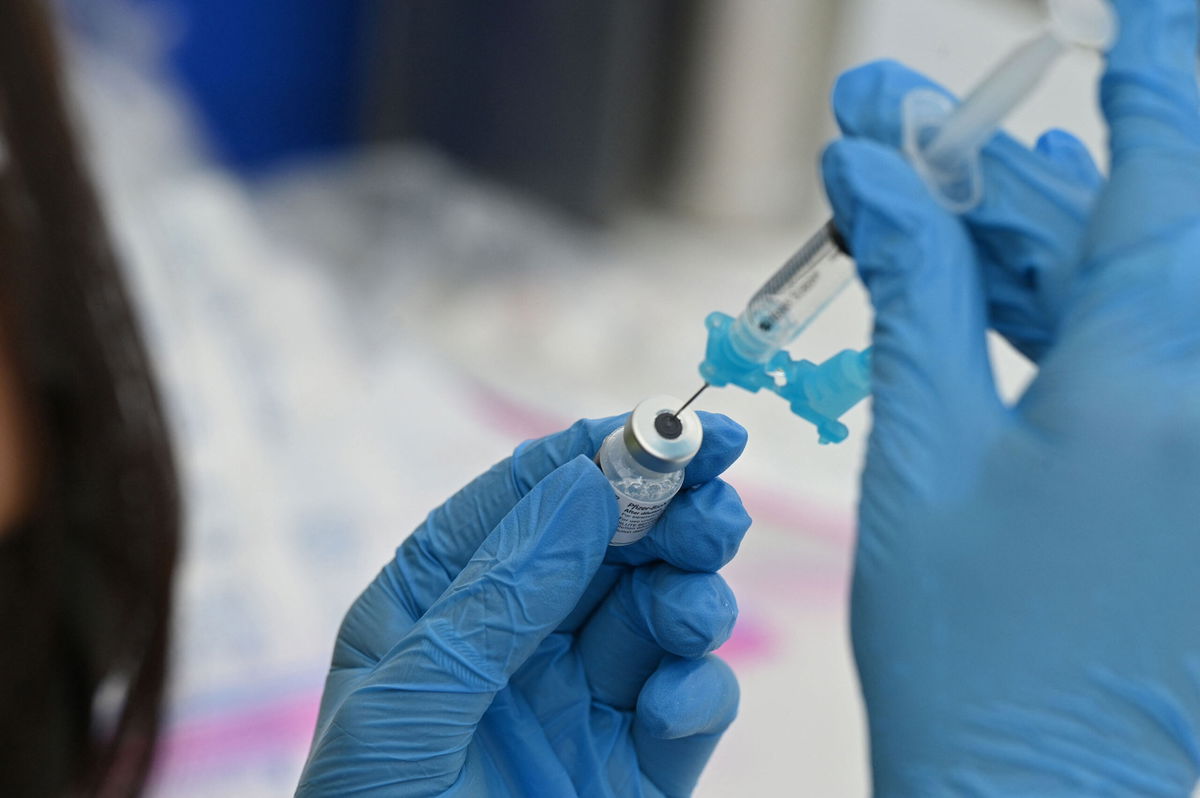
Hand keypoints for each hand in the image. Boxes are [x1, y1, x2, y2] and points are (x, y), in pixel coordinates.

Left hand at [297, 413, 750, 796]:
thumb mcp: (410, 706)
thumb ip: (499, 597)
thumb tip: (586, 488)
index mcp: (437, 602)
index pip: (526, 496)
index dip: (603, 450)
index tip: (678, 426)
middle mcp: (512, 639)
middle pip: (610, 544)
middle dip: (668, 515)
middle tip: (716, 503)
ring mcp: (576, 702)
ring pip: (658, 613)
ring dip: (691, 596)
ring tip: (689, 613)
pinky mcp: (630, 769)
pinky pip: (684, 707)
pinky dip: (695, 694)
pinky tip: (672, 708)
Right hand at [824, 1, 1199, 793]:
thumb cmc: (973, 652)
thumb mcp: (922, 457)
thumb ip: (913, 295)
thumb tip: (877, 174)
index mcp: (1156, 375)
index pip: (1160, 170)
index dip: (1143, 70)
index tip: (1136, 2)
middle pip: (1120, 226)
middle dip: (1001, 164)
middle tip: (896, 116)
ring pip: (1119, 290)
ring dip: (1017, 231)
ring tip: (920, 178)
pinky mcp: (1187, 484)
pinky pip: (1126, 357)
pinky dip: (1047, 309)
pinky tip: (982, 269)